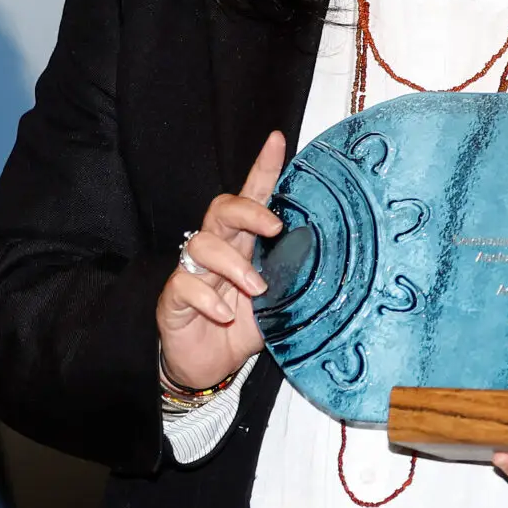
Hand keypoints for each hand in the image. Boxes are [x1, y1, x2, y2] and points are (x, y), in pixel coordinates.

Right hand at [157, 132, 283, 393]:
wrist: (211, 367)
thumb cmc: (245, 326)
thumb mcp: (280, 302)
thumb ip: (295, 278)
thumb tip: (333, 260)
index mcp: (245, 244)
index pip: (253, 198)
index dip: (263, 168)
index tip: (277, 140)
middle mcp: (218, 250)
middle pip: (222, 209)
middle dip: (248, 211)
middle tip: (274, 228)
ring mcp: (193, 272)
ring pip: (202, 243)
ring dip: (233, 265)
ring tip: (256, 289)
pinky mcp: (175, 297)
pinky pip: (185, 284)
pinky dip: (208, 299)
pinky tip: (224, 315)